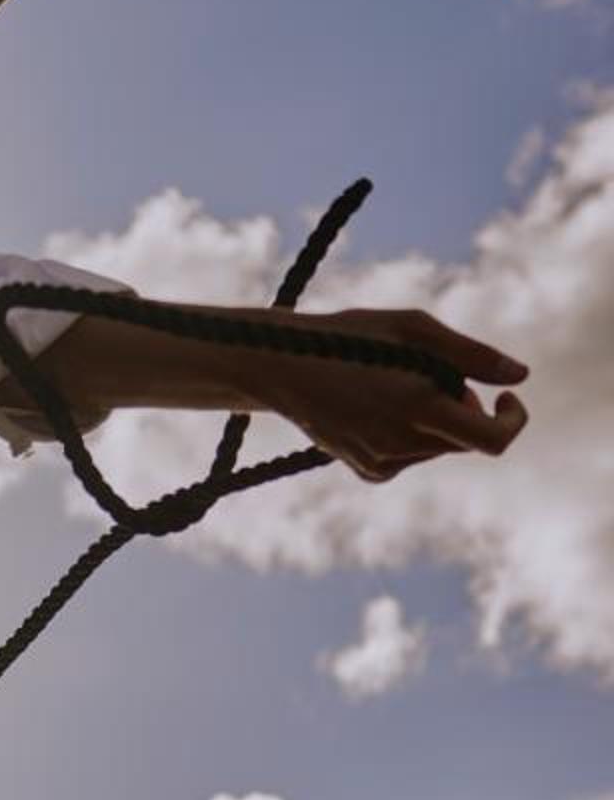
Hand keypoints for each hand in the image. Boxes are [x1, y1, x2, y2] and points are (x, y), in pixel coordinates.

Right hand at [261, 309, 530, 481]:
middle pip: (465, 437)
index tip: (504, 397)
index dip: (512, 420)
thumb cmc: (349, 336)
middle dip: (463, 407)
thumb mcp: (414, 328)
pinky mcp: (368, 470)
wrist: (280, 367)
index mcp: (420, 409)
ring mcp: (383, 463)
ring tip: (391, 384)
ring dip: (433, 418)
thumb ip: (472, 355)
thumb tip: (520, 376)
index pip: (492, 440)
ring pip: (438, 446)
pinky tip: (376, 407)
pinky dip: (409, 434)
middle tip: (427, 372)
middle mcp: (403, 444)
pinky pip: (411, 457)